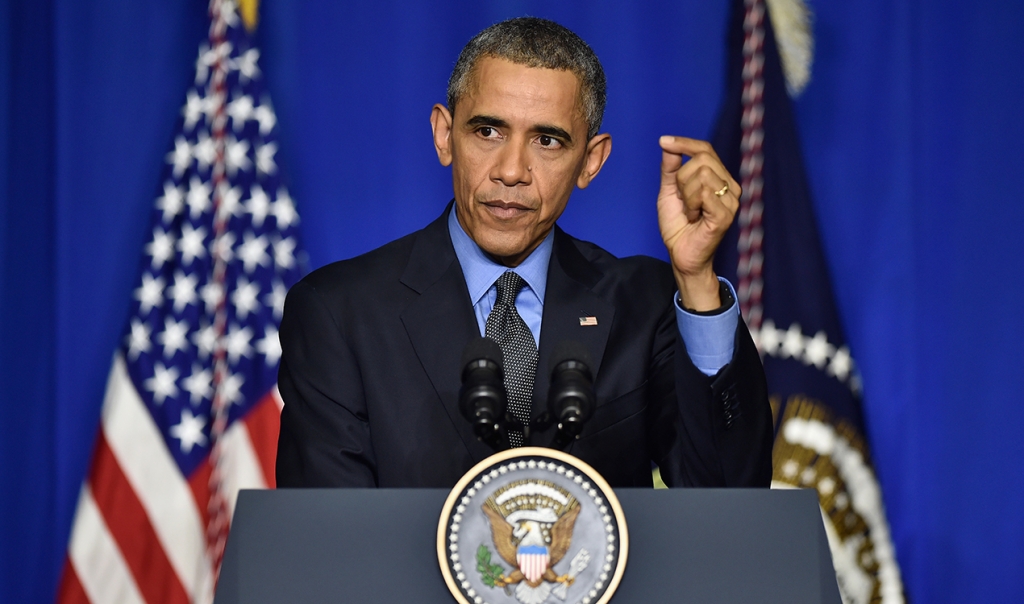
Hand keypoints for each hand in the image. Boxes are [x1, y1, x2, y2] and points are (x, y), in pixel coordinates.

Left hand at [657, 136, 739, 310]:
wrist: (681, 255)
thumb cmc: (678, 225)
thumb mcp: (669, 192)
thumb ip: (670, 169)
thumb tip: (668, 144)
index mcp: (719, 179)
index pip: (706, 150)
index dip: (684, 143)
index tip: (663, 141)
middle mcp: (730, 187)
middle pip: (702, 159)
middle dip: (682, 177)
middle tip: (682, 199)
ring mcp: (730, 201)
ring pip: (702, 175)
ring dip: (686, 194)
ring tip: (689, 211)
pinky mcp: (726, 214)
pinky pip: (703, 192)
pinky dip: (691, 204)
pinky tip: (693, 217)